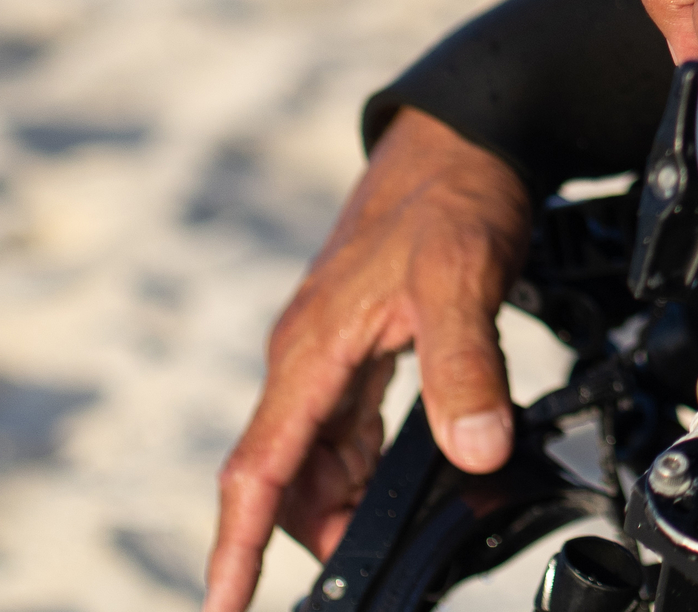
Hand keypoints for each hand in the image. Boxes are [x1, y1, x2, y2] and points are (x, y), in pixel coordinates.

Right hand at [202, 107, 532, 611]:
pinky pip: (349, 423)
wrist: (465, 133)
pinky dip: (366, 463)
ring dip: (342, 500)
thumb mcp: (461, 279)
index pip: (258, 469)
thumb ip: (465, 368)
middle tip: (359, 573)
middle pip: (286, 474)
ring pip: (319, 452)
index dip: (237, 546)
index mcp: (311, 349)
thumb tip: (475, 453)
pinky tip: (399, 482)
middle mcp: (308, 356)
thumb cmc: (452, 194)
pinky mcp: (362, 342)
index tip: (222, 605)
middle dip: (308, 532)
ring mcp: (332, 349)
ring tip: (385, 538)